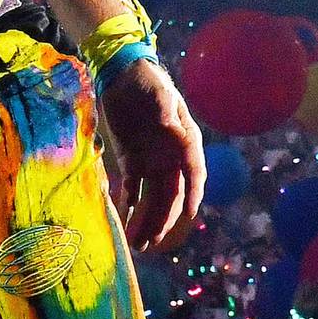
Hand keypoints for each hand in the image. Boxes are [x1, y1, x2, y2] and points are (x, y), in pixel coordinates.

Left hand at [99, 57, 205, 254]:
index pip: (193, 173)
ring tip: (139, 243)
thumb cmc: (148, 81)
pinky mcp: (132, 160)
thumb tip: (174, 130)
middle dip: (163, 220)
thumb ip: (166, 112)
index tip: (188, 215)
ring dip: (148, 220)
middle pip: (171, 194)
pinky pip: (133, 187)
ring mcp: (152, 160)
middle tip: (153, 242)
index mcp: (185, 141)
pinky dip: (130, 203)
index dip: (192, 194)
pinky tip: (125, 219)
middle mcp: (172, 156)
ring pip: (153, 197)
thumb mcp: (159, 94)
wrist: (125, 75)